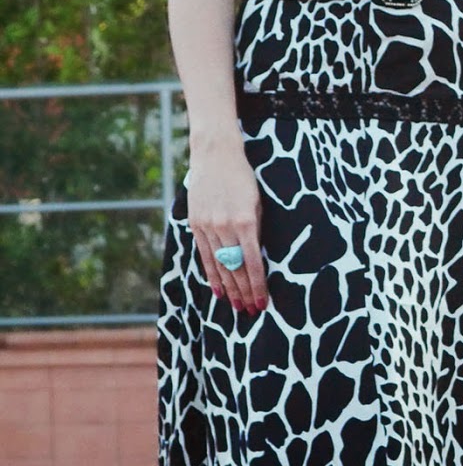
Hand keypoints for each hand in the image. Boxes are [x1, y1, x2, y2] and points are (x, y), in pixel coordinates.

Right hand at [186, 143, 267, 314]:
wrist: (215, 154)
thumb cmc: (243, 176)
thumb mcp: (257, 202)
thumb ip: (256, 230)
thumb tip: (256, 259)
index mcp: (245, 221)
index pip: (252, 262)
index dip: (258, 285)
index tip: (263, 302)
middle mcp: (224, 227)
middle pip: (235, 268)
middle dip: (244, 292)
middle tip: (252, 310)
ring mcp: (207, 226)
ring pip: (219, 265)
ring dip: (229, 288)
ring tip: (237, 306)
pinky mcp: (196, 224)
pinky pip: (205, 256)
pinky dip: (212, 275)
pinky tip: (218, 290)